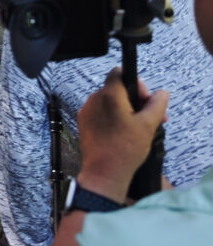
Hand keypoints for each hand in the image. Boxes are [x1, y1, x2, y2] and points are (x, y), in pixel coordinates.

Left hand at [77, 68, 168, 202]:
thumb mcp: (148, 126)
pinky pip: (99, 112)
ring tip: (135, 128)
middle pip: (116, 88)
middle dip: (134, 100)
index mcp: (110, 95)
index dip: (136, 83)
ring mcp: (87, 110)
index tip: (144, 100)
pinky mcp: (84, 121)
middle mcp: (95, 98)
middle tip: (147, 117)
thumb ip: (156, 105)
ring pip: (108, 101)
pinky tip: (121, 133)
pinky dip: (111, 118)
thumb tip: (162, 93)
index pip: (120, 72)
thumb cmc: (125, 150)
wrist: (103, 173)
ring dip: (123, 110)